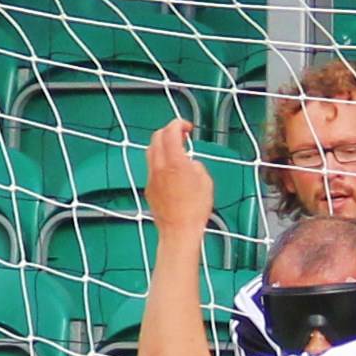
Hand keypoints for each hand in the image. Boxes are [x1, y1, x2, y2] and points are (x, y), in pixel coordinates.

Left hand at [147, 118, 216, 241]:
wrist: (179, 231)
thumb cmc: (195, 209)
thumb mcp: (206, 181)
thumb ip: (195, 165)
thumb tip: (189, 163)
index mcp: (175, 161)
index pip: (170, 131)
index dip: (179, 124)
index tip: (187, 127)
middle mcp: (159, 166)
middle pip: (157, 137)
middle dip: (169, 132)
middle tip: (181, 136)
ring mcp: (152, 176)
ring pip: (151, 151)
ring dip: (162, 145)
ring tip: (175, 151)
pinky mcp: (149, 187)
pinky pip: (152, 167)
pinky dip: (160, 161)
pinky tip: (171, 170)